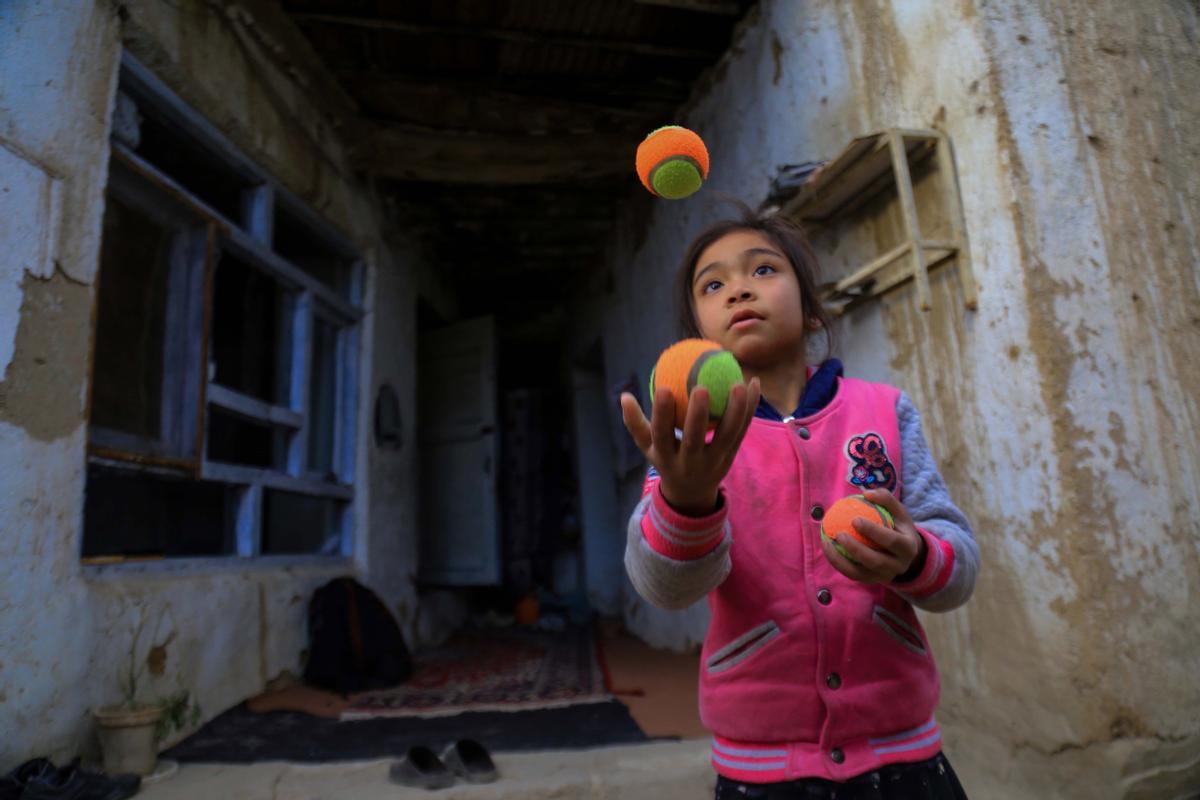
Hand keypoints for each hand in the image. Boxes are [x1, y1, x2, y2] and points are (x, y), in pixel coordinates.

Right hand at [620, 378, 760, 515]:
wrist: (692, 492)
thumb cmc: (666, 458)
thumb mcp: (647, 446)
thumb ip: (635, 422)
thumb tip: (623, 396)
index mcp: (666, 457)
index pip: (661, 435)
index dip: (662, 414)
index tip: (663, 388)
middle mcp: (690, 462)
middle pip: (694, 439)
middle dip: (698, 415)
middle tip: (701, 387)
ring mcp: (714, 461)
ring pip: (726, 436)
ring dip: (735, 410)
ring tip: (738, 384)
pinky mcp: (732, 456)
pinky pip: (742, 430)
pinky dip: (749, 408)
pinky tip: (754, 384)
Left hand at [820, 488, 926, 583]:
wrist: (905, 554)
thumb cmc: (898, 527)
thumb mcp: (899, 512)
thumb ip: (885, 499)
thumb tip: (866, 493)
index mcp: (908, 547)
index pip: (892, 541)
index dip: (874, 532)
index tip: (855, 519)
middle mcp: (898, 566)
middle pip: (876, 561)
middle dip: (856, 549)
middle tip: (839, 534)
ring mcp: (884, 576)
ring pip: (860, 573)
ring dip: (841, 559)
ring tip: (827, 542)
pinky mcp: (871, 581)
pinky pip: (851, 574)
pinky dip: (837, 562)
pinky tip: (827, 547)